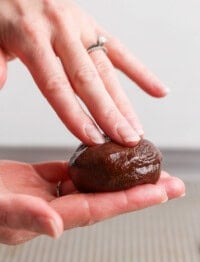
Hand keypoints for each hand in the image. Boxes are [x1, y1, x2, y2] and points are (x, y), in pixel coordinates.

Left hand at [0, 0, 167, 145]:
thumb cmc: (2, 13)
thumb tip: (2, 84)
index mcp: (32, 36)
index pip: (57, 85)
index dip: (76, 115)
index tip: (93, 139)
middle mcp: (61, 31)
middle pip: (89, 81)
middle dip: (109, 115)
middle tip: (126, 140)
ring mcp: (80, 27)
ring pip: (107, 70)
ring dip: (124, 102)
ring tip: (136, 128)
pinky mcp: (92, 25)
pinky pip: (120, 51)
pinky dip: (139, 72)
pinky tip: (156, 91)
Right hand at [0, 160, 184, 244]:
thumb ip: (26, 217)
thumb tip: (57, 228)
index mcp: (50, 217)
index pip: (99, 208)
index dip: (130, 201)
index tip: (160, 192)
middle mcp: (57, 208)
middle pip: (106, 199)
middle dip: (141, 192)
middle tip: (173, 183)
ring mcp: (51, 193)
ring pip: (94, 184)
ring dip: (121, 177)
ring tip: (147, 168)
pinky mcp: (43, 179)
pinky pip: (74, 171)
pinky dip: (92, 163)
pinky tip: (107, 155)